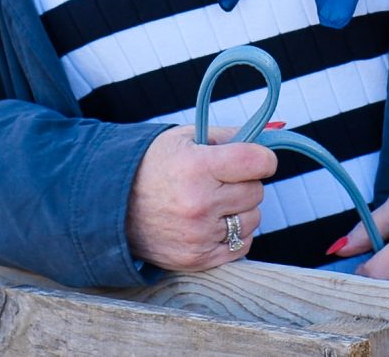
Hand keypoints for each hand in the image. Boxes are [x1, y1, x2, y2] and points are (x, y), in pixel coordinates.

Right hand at [125, 126, 277, 271]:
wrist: (113, 206)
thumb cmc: (153, 165)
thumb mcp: (186, 138)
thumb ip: (231, 135)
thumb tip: (275, 130)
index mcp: (197, 167)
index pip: (259, 162)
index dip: (262, 158)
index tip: (253, 159)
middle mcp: (199, 203)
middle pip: (256, 191)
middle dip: (244, 182)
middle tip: (220, 180)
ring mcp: (199, 235)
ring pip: (253, 218)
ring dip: (240, 209)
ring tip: (213, 201)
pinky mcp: (199, 259)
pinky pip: (243, 245)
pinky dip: (235, 233)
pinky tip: (213, 221)